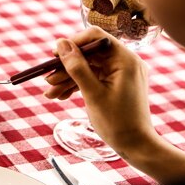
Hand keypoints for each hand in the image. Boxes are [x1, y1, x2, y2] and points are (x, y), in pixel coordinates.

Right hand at [44, 26, 155, 153]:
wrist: (136, 146)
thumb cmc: (117, 122)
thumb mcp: (92, 93)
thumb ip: (76, 67)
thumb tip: (61, 43)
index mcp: (125, 59)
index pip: (95, 37)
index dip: (73, 43)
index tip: (55, 55)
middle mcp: (125, 62)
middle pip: (89, 54)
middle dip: (67, 67)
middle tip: (48, 80)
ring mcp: (121, 73)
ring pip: (88, 67)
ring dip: (68, 79)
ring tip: (50, 93)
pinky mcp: (116, 84)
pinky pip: (93, 77)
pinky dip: (78, 85)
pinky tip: (62, 95)